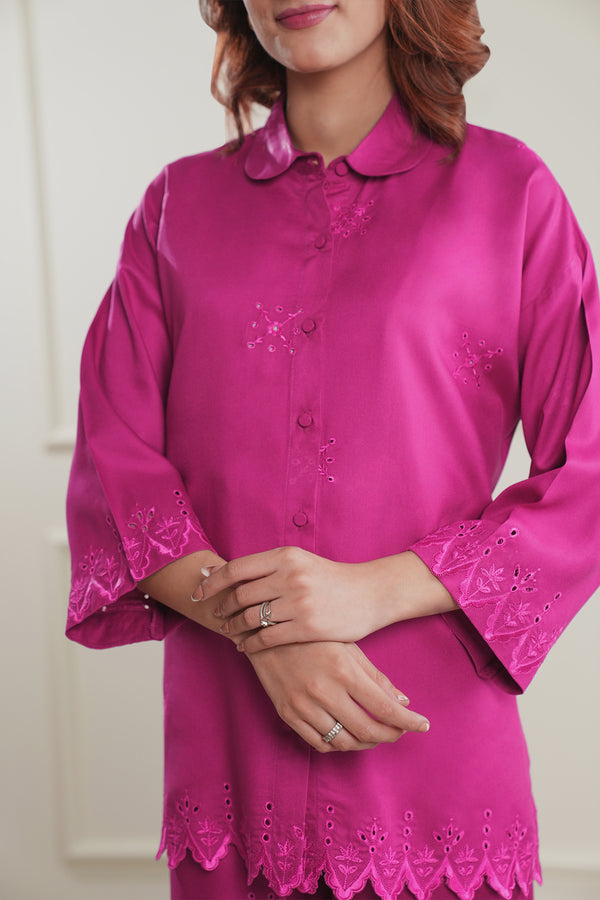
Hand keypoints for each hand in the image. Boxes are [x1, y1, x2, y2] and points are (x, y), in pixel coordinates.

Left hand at [198, 546, 455, 651]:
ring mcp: (299, 603)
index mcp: (286, 556)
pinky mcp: (308, 627)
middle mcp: (290, 576)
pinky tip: (246, 646)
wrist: (371, 594)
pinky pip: (267, 638)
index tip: (200, 592)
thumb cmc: (332, 578)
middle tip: (215, 615)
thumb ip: (269, 567)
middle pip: (240, 595)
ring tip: (229, 632)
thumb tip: (229, 574)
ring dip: (234, 627)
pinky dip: (251, 644)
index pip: (237, 568)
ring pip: (251, 617)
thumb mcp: (301, 561)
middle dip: (222, 607)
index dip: (213, 581)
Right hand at [247, 641, 429, 751]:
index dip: (408, 722)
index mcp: (343, 670)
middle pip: (367, 730)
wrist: (264, 630)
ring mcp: (303, 705)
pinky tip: (348, 735)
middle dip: (391, 735)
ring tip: (377, 734)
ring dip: (366, 742)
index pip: (385, 708)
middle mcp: (323, 691)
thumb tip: (402, 702)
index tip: (423, 725)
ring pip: (344, 741)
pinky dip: (338, 745)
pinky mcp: (287, 713)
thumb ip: (375, 676)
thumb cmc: (312, 633)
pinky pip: (319, 743)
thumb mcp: (347, 645)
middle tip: (401, 731)